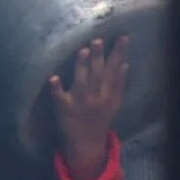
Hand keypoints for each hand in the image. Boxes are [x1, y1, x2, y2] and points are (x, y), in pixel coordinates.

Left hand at [50, 37, 129, 179]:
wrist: (86, 143)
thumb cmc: (100, 119)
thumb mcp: (115, 103)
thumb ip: (120, 84)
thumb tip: (125, 63)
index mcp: (108, 94)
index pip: (114, 70)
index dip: (119, 53)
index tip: (123, 36)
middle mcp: (95, 97)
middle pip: (98, 74)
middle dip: (99, 57)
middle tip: (98, 40)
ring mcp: (79, 102)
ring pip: (81, 82)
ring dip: (82, 67)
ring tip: (83, 51)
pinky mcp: (64, 108)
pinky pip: (59, 97)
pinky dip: (56, 88)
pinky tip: (53, 78)